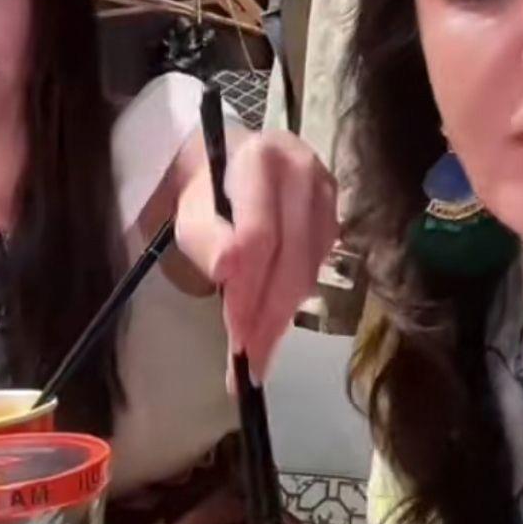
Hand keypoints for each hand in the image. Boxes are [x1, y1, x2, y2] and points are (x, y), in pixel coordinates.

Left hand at [175, 131, 338, 381]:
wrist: (224, 163)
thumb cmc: (201, 192)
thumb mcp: (188, 213)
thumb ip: (204, 238)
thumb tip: (228, 269)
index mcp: (260, 159)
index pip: (259, 235)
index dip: (247, 290)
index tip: (234, 336)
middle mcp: (303, 169)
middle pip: (291, 259)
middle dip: (268, 316)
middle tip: (250, 364)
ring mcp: (326, 192)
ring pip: (309, 268)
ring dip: (281, 316)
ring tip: (258, 354)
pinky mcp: (334, 215)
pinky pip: (317, 268)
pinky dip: (293, 300)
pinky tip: (272, 321)